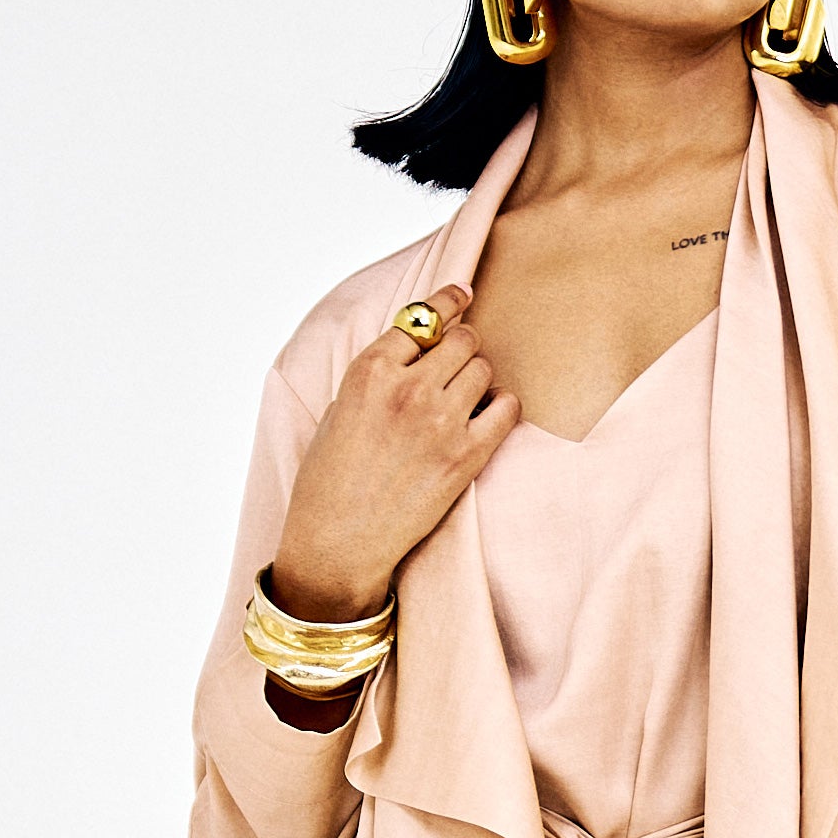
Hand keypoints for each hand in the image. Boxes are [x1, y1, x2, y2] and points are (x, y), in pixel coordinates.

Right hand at [270, 284, 521, 622]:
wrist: (338, 542)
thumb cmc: (330, 479)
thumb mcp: (339, 409)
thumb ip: (379, 374)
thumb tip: (420, 349)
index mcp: (368, 371)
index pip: (422, 317)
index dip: (448, 302)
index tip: (464, 294)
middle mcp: (407, 389)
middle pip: (462, 339)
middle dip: (461, 348)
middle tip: (455, 367)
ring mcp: (440, 422)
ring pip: (484, 368)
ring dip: (478, 378)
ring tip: (463, 400)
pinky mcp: (466, 456)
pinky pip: (507, 408)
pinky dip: (501, 406)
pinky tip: (487, 417)